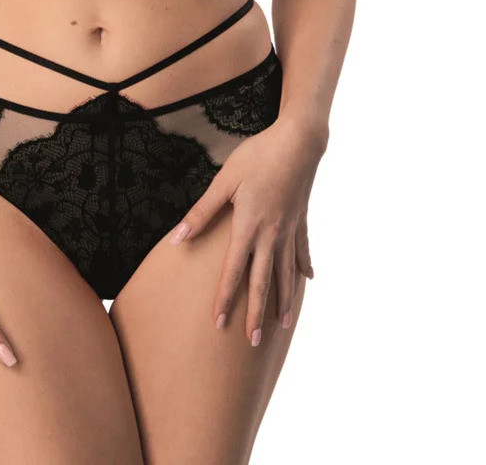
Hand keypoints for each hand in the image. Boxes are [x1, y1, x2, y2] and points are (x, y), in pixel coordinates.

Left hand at [167, 113, 325, 345]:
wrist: (298, 142)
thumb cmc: (257, 157)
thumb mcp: (224, 181)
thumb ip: (202, 212)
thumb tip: (178, 238)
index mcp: (248, 227)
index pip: (233, 272)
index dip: (224, 299)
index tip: (219, 324)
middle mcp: (271, 235)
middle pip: (262, 281)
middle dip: (257, 314)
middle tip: (253, 342)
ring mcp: (289, 229)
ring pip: (286, 272)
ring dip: (284, 300)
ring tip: (284, 324)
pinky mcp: (300, 219)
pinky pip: (302, 250)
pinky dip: (303, 267)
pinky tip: (307, 280)